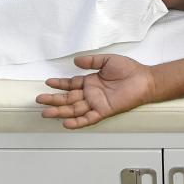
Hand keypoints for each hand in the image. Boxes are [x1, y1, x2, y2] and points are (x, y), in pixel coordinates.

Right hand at [36, 54, 154, 128]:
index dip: (59, 84)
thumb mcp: (107, 60)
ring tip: (46, 112)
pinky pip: (88, 118)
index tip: (48, 83)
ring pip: (74, 109)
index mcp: (91, 82)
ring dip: (60, 111)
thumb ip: (91, 61)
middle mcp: (91, 94)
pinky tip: (66, 123)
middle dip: (54, 99)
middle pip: (68, 98)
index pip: (71, 85)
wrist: (144, 80)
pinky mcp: (103, 110)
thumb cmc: (129, 70)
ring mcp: (96, 103)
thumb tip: (76, 61)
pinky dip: (77, 122)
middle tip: (40, 100)